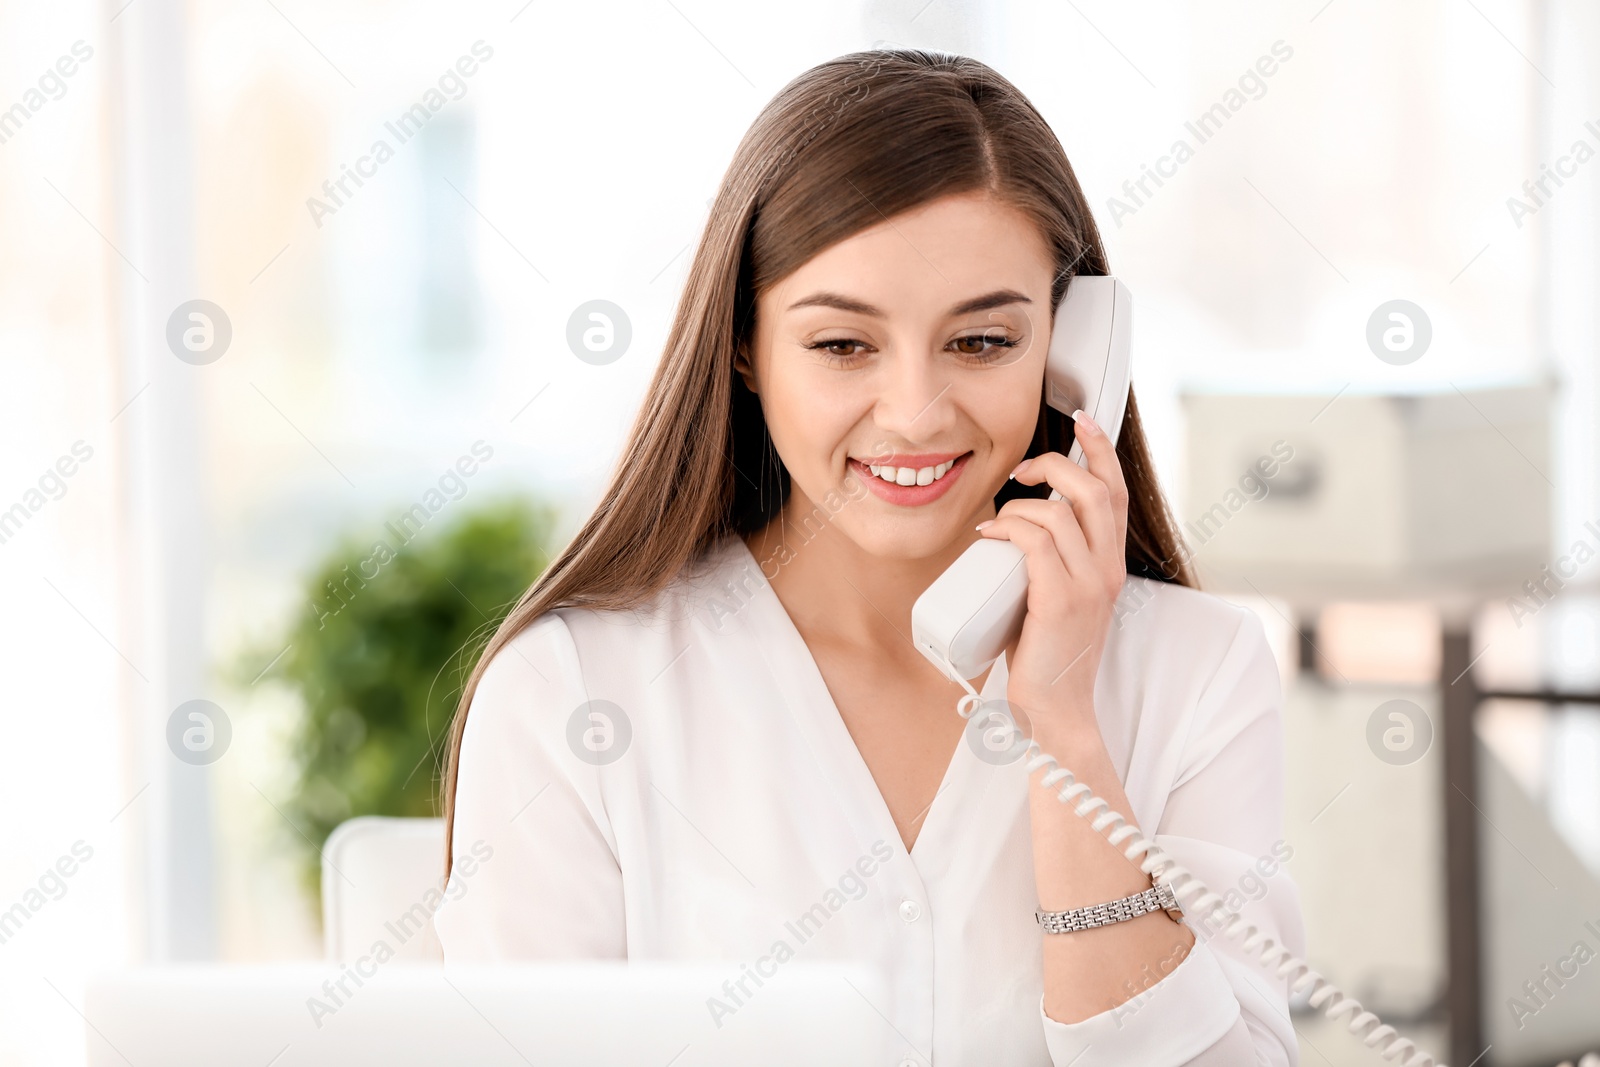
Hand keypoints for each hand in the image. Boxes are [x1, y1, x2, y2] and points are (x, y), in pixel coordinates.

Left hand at [976, 410, 1128, 733]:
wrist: (1056, 711)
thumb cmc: (1046, 656)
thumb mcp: (1057, 598)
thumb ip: (1049, 565)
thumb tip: (1011, 530)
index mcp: (1110, 566)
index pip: (1117, 494)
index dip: (1103, 451)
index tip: (1084, 421)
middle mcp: (1108, 571)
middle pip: (1095, 491)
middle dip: (1058, 465)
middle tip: (1023, 469)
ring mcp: (1088, 586)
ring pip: (1062, 513)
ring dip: (1022, 503)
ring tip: (996, 519)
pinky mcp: (1061, 601)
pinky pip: (1036, 542)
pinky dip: (1009, 527)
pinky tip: (990, 532)